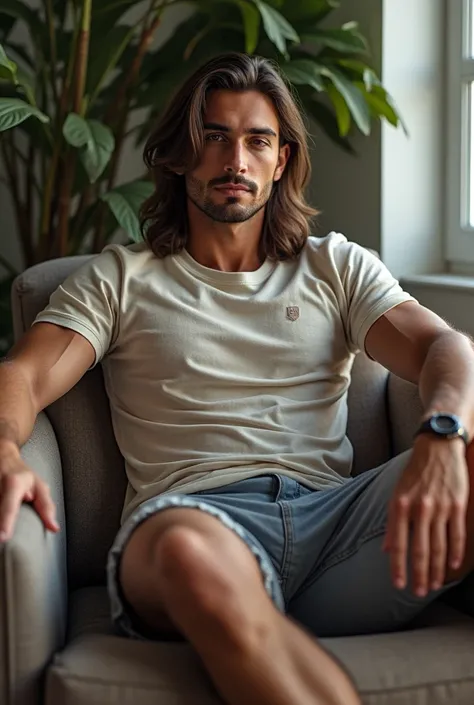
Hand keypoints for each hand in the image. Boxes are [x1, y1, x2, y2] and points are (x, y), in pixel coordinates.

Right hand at [0, 440, 58, 541]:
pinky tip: (1, 519)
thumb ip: (46, 507)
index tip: (3, 538)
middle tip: (3, 539)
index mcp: (14, 483)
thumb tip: (54, 529)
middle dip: (1, 523)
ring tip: (3, 531)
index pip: (9, 507)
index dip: (6, 522)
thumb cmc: (23, 475)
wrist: (3, 457)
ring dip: (0, 518)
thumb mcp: (39, 486)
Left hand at [383, 434, 468, 596]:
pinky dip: (454, 552)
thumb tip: (387, 549)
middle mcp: (419, 508)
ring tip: (434, 585)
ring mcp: (440, 507)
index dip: (398, 567)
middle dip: (419, 575)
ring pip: (438, 546)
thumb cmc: (414, 472)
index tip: (398, 585)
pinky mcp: (457, 504)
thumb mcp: (396, 493)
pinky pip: (456, 534)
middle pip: (420, 549)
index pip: (398, 544)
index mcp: (400, 505)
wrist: (438, 446)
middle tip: (419, 593)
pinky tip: (452, 566)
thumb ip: (392, 522)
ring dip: (436, 569)